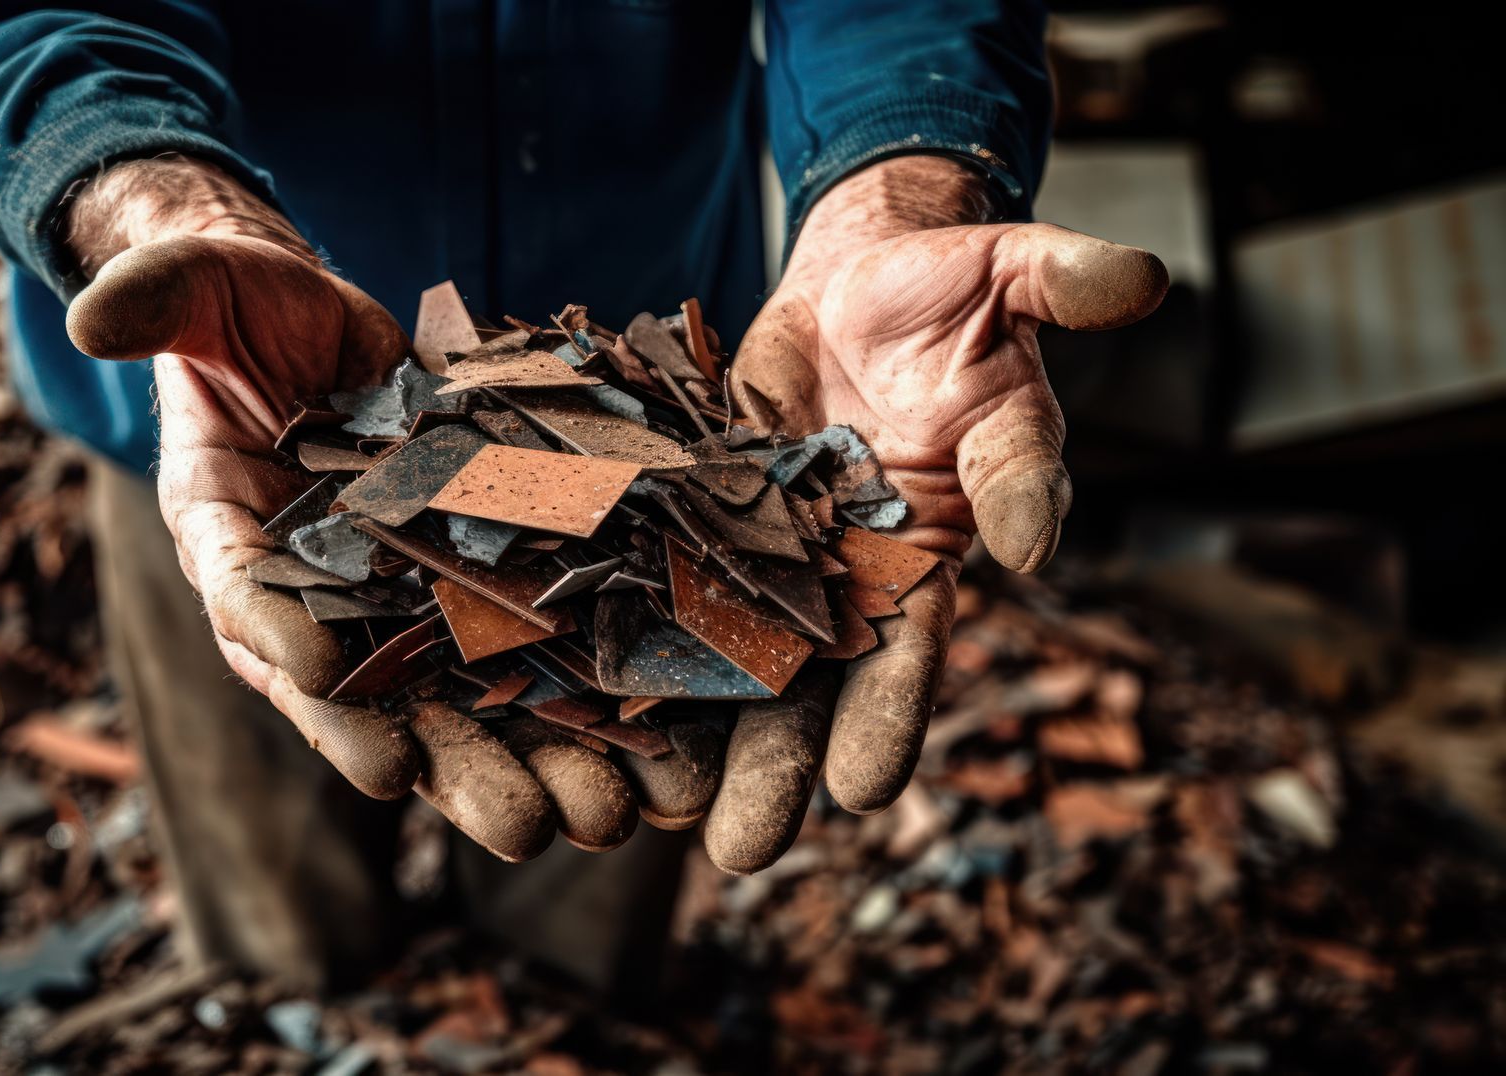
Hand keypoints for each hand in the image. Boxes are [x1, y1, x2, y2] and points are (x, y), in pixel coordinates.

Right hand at [61, 157, 622, 860]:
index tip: (332, 692)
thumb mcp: (200, 288)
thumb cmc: (246, 306)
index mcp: (229, 537)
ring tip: (600, 812)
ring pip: (459, 697)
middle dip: (444, 760)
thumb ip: (155, 300)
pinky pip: (519, 646)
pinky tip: (643, 745)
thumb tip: (92, 311)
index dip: (285, 641)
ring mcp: (393, 597)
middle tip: (517, 820)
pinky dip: (574, 696)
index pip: (249, 602)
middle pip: (372, 696)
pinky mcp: (466, 577)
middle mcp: (310, 596)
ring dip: (529, 759)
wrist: (311, 324)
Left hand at [699, 156, 1167, 872]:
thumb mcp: (1017, 280)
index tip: (865, 788)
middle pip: (816, 680)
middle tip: (741, 853)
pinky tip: (588, 702)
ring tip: (652, 813)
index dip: (895, 709)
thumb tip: (1121, 329)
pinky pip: (663, 585)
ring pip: (731, 653)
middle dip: (780, 764)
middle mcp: (852, 568)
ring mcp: (771, 550)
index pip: (920, 639)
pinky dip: (630, 639)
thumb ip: (1066, 297)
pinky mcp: (702, 516)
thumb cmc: (956, 289)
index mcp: (936, 540)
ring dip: (697, 731)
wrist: (862, 277)